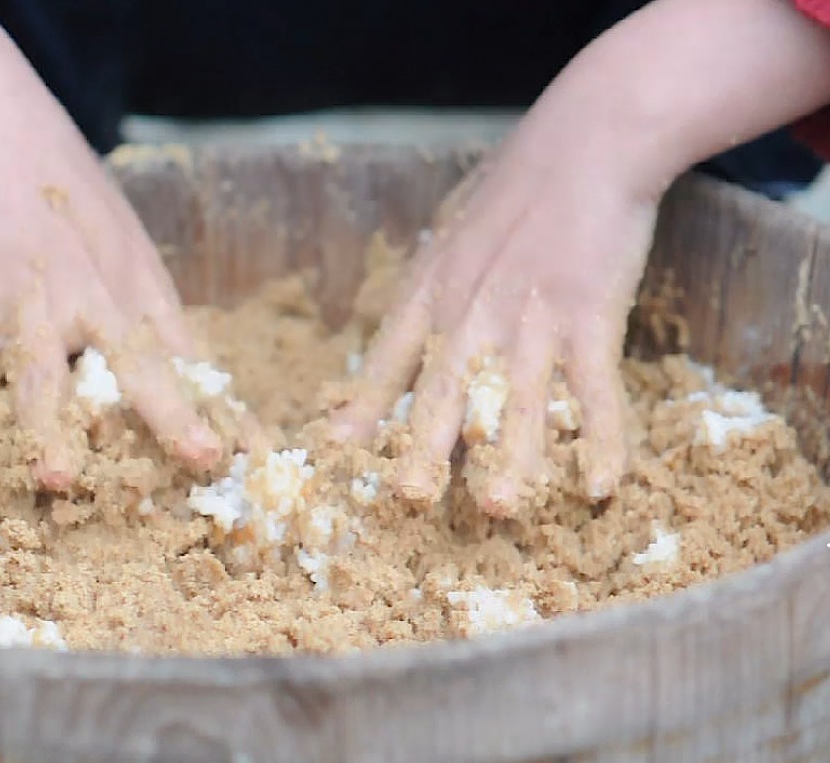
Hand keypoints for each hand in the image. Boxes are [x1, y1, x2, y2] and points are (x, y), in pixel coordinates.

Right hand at [0, 102, 223, 487]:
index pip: (188, 357)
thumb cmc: (64, 187)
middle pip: (137, 363)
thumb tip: (183, 364)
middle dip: (172, 414)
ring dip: (49, 426)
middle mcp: (96, 294)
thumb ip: (149, 305)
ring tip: (58, 478)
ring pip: (44, 371)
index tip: (250, 453)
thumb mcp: (127, 239)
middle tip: (203, 455)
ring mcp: (32, 294)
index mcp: (139, 286)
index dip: (219, 407)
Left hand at [329, 138, 656, 515]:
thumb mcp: (449, 235)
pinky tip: (600, 486)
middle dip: (424, 447)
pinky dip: (601, 439)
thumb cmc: (513, 189)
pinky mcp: (590, 315)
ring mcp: (530, 317)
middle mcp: (470, 312)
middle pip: (443, 390)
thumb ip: (424, 286)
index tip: (337, 450)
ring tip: (500, 508)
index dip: (363, 408)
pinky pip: (593, 389)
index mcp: (430, 292)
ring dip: (511, 460)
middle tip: (406, 499)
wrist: (585, 142)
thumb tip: (404, 333)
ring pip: (516, 401)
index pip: (387, 361)